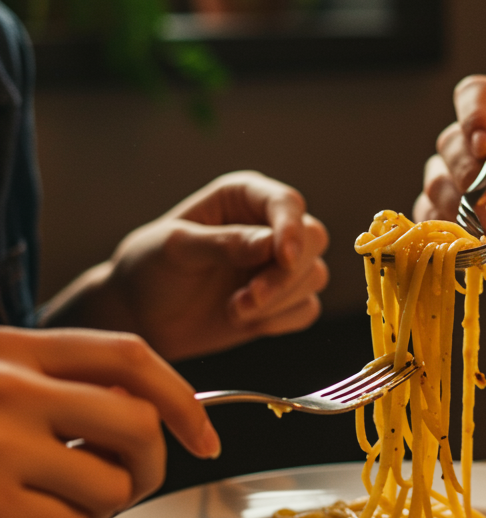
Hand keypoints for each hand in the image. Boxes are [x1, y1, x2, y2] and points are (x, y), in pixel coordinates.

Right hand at [0, 326, 219, 517]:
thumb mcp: (0, 374)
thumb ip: (61, 381)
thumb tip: (144, 412)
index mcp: (20, 350)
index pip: (127, 357)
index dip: (181, 400)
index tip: (204, 438)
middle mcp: (16, 389)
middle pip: (139, 424)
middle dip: (148, 464)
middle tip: (122, 479)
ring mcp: (6, 448)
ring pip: (113, 486)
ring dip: (98, 505)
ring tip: (54, 498)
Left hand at [43, 171, 329, 361]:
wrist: (141, 315)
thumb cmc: (150, 267)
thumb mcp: (177, 249)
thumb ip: (224, 244)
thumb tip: (271, 245)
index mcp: (242, 196)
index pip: (287, 203)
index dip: (291, 227)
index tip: (282, 257)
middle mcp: (267, 224)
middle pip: (312, 238)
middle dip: (285, 273)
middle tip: (248, 298)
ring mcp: (276, 263)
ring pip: (313, 275)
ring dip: (279, 300)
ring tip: (233, 310)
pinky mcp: (280, 300)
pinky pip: (306, 309)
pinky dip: (282, 320)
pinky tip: (244, 321)